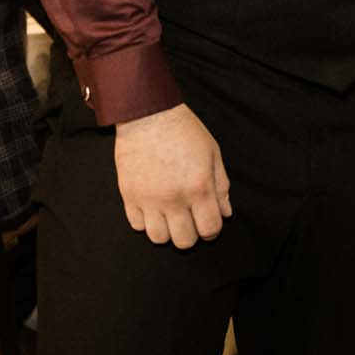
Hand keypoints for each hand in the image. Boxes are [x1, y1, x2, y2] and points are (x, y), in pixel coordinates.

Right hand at [113, 104, 231, 248]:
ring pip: (158, 238)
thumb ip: (221, 186)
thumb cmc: (183, 130)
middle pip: (184, 241)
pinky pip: (136, 225)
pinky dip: (145, 221)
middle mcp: (173, 197)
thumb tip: (226, 213)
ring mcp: (148, 198)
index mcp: (198, 186)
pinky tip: (152, 206)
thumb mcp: (212, 153)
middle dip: (191, 234)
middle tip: (190, 220)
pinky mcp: (128, 195)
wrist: (148, 113)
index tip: (208, 224)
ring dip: (167, 231)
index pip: (209, 229)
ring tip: (170, 216)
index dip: (212, 231)